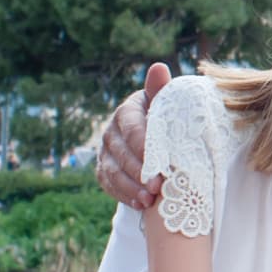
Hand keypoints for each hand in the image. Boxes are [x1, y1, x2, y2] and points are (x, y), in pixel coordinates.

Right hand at [97, 62, 170, 209]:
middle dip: (140, 171)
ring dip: (131, 187)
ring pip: (113, 171)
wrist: (160, 140)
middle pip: (121, 152)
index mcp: (127, 110)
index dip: (144, 146)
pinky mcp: (103, 170)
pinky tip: (140, 205)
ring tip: (149, 200)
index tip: (160, 163)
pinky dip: (124, 196)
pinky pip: (109, 185)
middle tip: (157, 187)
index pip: (131, 127)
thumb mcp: (167, 106)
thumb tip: (158, 67)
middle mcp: (111, 130)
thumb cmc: (168, 120)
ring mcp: (105, 152)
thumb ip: (162, 91)